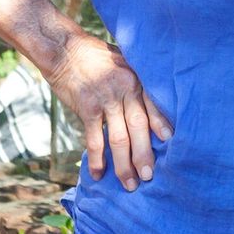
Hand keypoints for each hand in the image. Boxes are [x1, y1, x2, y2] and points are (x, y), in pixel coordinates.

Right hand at [45, 32, 171, 191]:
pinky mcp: (86, 109)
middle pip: (138, 127)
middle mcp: (125, 89)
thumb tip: (150, 108)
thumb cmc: (97, 56)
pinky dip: (97, 159)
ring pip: (118, 138)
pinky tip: (98, 173)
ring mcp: (105, 99)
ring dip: (124, 164)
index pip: (154, 105)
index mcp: (137, 78)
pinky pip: (94, 139)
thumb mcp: (124, 61)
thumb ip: (136, 83)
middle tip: (150, 176)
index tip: (170, 143)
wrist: (64, 50)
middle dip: (144, 155)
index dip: (162, 124)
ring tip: (130, 183)